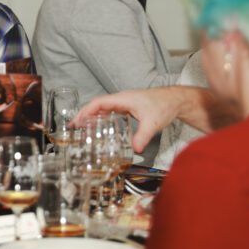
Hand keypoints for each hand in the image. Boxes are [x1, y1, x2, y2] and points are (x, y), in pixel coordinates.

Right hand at [74, 87, 188, 152]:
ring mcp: (124, 103)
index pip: (99, 103)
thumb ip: (143, 136)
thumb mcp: (152, 123)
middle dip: (84, 114)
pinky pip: (110, 111)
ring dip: (91, 116)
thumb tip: (136, 149)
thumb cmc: (163, 106)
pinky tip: (100, 126)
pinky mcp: (129, 107)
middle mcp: (121, 99)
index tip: (77, 121)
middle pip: (97, 105)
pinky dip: (101, 117)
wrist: (175, 100)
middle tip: (73, 127)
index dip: (86, 111)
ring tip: (82, 127)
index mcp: (123, 99)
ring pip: (103, 108)